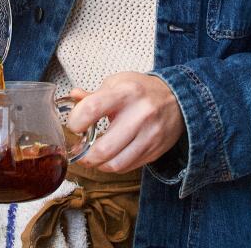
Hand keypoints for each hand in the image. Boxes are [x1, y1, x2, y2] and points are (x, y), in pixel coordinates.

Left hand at [65, 72, 184, 173]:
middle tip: (79, 151)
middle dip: (85, 155)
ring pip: (116, 164)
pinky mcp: (155, 151)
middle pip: (104, 147)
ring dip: (98, 165)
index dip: (76, 121)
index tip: (74, 125)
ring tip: (93, 158)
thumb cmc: (143, 90)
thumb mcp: (118, 83)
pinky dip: (114, 165)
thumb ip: (93, 94)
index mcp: (125, 93)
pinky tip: (110, 158)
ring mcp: (149, 135)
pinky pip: (128, 167)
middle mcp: (140, 115)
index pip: (92, 109)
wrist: (178, 99)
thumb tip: (73, 97)